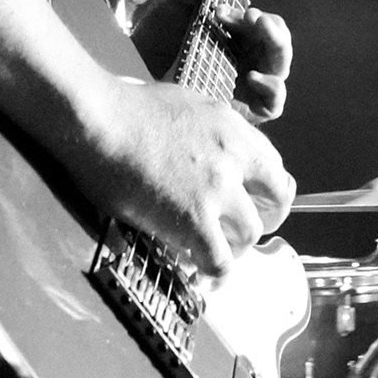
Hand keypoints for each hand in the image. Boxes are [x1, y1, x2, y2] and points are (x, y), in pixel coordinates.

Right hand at [70, 77, 295, 278]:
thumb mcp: (188, 104)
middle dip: (263, 219)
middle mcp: (235, 157)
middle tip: (239, 231)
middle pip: (277, 200)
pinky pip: (220, 260)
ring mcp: (217, 189)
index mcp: (234, 129)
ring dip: (234, 246)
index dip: (264, 191)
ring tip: (210, 251)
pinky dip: (214, 272)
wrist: (100, 119)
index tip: (250, 202)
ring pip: (250, 233)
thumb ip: (212, 129)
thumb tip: (210, 146)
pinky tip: (201, 273)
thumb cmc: (128, 107)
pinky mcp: (193, 219)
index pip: (274, 167)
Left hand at [131, 0, 291, 122]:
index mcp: (238, 35)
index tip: (225, 10)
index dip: (254, 15)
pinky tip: (253, 76)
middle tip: (253, 17)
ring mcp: (245, 85)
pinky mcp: (241, 110)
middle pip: (278, 44)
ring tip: (260, 32)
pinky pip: (273, 105)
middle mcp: (246, 59)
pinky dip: (272, 89)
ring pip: (280, 70)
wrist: (132, 70)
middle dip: (272, 27)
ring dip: (277, 48)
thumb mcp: (175, 1)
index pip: (263, 24)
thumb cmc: (156, 36)